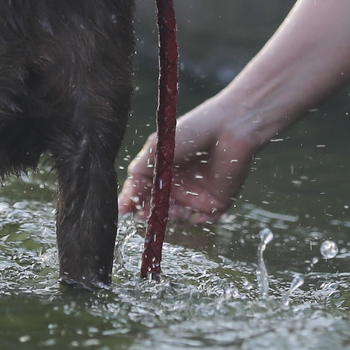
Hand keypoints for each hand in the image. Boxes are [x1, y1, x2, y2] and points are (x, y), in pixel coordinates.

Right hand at [117, 101, 257, 223]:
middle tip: (146, 213)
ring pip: (178, 216)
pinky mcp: (217, 201)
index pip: (144, 193)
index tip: (127, 210)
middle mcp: (178, 184)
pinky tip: (194, 213)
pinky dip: (198, 221)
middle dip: (151, 213)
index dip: (135, 202)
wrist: (228, 127)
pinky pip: (205, 220)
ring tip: (171, 206)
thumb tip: (121, 206)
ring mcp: (197, 194)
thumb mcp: (156, 151)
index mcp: (162, 170)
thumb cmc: (192, 132)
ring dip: (171, 216)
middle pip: (158, 208)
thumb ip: (138, 177)